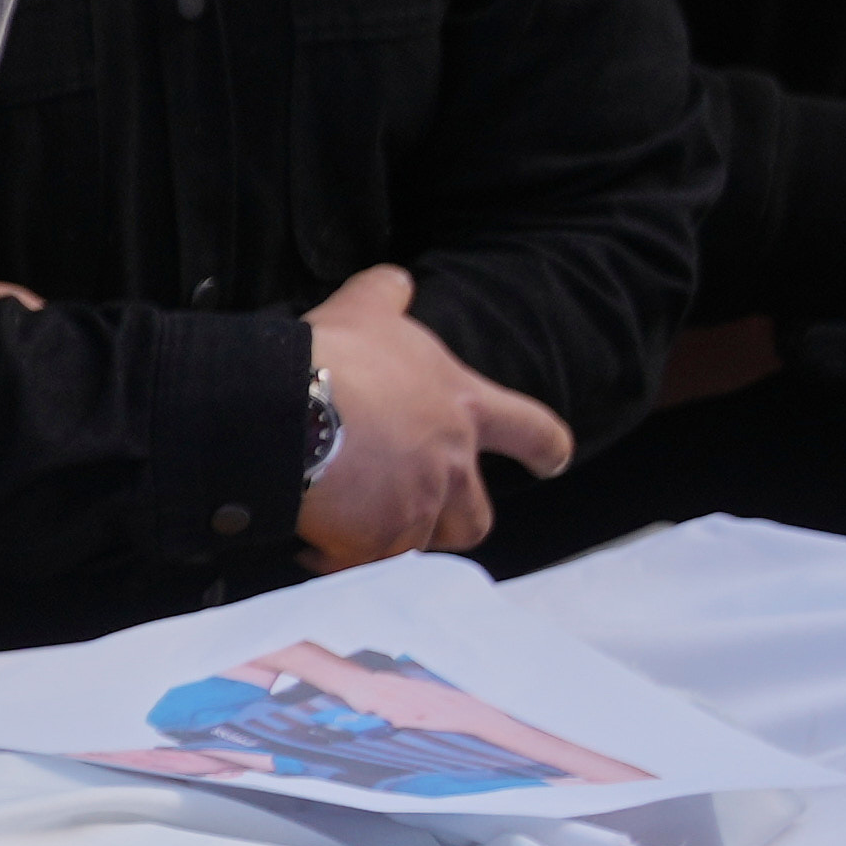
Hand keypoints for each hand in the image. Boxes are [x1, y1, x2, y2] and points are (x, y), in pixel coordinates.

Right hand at [296, 264, 578, 563]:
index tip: (553, 463)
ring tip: (348, 526)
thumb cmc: (339, 357)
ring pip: (417, 544)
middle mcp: (451, 465)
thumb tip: (395, 281)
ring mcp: (416, 509)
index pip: (532, 430)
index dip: (547, 448)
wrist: (292, 411)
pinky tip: (310, 543)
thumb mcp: (366, 310)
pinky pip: (363, 564)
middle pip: (475, 517)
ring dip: (388, 540)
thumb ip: (388, 295)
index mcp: (463, 407)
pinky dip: (340, 558)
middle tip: (414, 514)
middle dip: (451, 521)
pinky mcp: (376, 543)